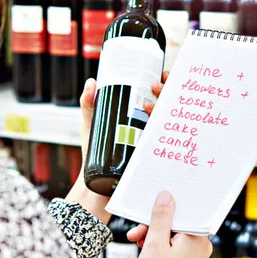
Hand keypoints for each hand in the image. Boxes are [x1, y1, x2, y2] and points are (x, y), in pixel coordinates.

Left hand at [65, 72, 169, 223]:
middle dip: (167, 92)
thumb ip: (88, 104)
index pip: (158, 95)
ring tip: (148, 107)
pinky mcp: (152, 156)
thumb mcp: (90, 124)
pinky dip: (168, 135)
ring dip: (164, 110)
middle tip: (155, 87)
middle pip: (168, 105)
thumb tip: (92, 83)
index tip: (163, 75)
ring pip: (168, 122)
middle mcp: (150, 126)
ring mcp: (152, 141)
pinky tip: (162, 127)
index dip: (166, 83)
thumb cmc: (93, 152)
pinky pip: (166, 144)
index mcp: (139, 116)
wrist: (95, 182)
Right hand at [132, 191, 211, 257]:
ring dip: (153, 233)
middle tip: (139, 229)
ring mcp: (193, 253)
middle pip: (176, 220)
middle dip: (155, 223)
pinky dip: (158, 243)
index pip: (184, 209)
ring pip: (172, 232)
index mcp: (197, 236)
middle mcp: (199, 243)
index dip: (167, 204)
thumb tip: (166, 196)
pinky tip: (145, 247)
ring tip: (138, 240)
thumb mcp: (155, 244)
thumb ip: (161, 218)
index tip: (153, 203)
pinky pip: (173, 243)